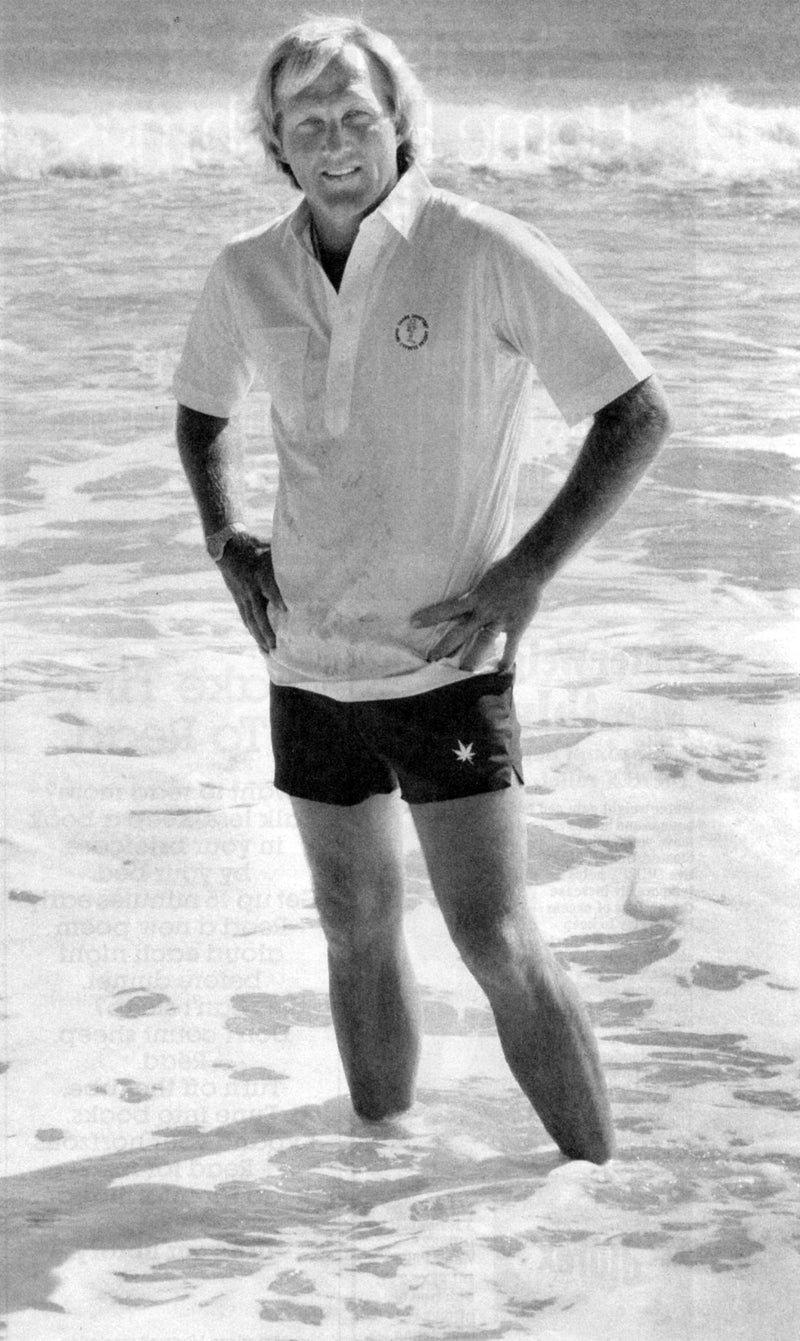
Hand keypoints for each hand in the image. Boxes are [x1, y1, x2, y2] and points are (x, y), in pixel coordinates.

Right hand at [217, 533, 285, 652]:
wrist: (227, 546)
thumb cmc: (257, 544)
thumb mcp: (272, 547)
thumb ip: (287, 559)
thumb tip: (312, 562)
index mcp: (260, 572)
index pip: (270, 588)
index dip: (277, 600)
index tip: (287, 612)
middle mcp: (250, 587)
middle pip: (258, 612)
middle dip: (267, 630)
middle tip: (275, 646)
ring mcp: (242, 595)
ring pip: (251, 619)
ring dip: (258, 635)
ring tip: (267, 650)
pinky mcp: (238, 598)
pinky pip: (245, 617)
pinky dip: (251, 629)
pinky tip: (257, 641)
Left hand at [411, 551, 543, 670]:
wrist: (529, 567)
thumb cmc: (506, 567)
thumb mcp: (484, 576)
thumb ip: (475, 589)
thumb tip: (466, 593)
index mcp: (473, 598)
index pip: (446, 609)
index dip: (430, 616)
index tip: (413, 623)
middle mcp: (483, 612)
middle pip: (459, 632)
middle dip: (445, 646)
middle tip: (431, 659)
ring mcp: (499, 620)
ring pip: (482, 643)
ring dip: (471, 659)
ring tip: (461, 673)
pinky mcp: (516, 625)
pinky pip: (511, 646)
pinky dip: (506, 659)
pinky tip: (501, 672)